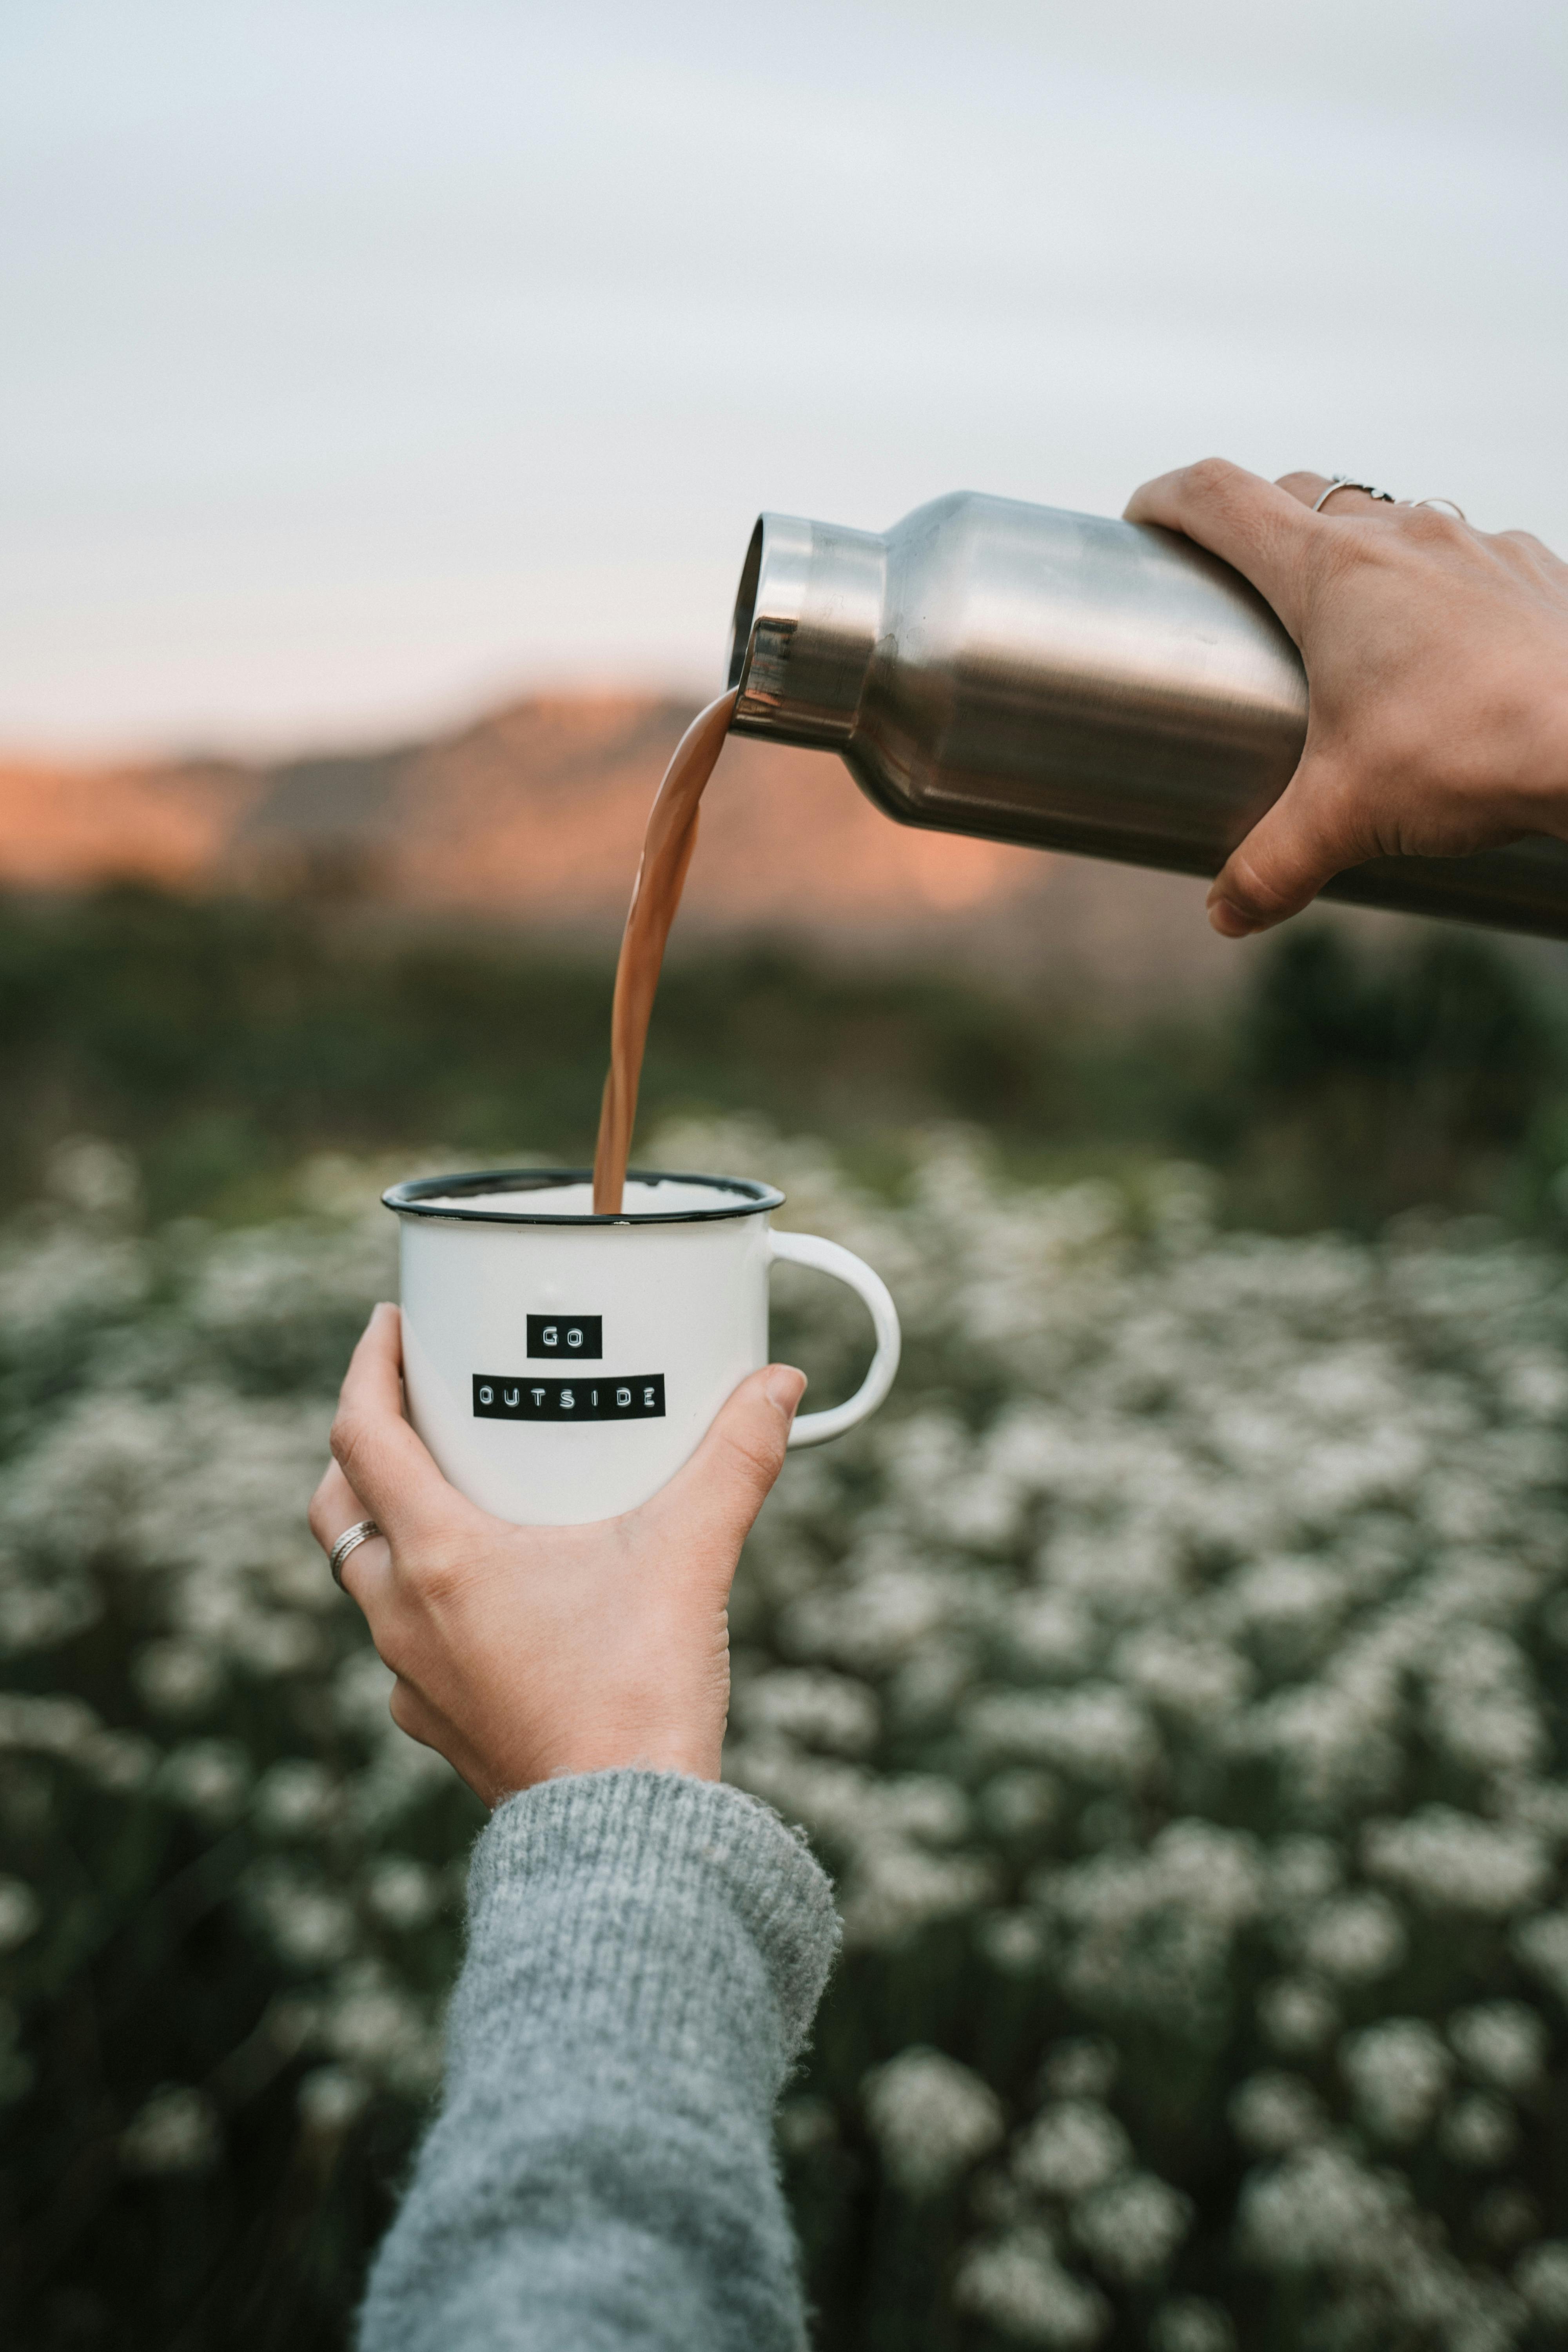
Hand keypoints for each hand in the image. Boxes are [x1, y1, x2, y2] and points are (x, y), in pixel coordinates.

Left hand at [308, 1303, 806, 1805]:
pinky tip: (489, 1600)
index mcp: (439, 1559)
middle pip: (338, 1510)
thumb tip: (777, 1384)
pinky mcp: (443, 1727)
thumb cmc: (638, 1697)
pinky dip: (430, 1605)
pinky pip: (408, 1648)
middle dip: (360, 1450)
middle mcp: (404, 1617)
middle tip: (408, 1408)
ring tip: (454, 1495)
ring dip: (393, 1530)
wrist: (625, 1840)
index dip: (364, 1369)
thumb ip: (734, 1460)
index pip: (360, 1437)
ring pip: (368, 1582)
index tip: (389, 1329)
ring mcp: (414, 1679)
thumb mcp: (690, 1556)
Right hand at [1124, 460, 1567, 935]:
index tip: (1143, 522)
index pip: (1221, 497)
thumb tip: (1227, 914)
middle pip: (1301, 495)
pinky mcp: (1535, 573)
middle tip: (1235, 584)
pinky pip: (1468, 557)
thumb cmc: (1469, 755)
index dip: (1167, 499)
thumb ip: (1272, 866)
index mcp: (1331, 571)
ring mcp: (1477, 546)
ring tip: (1347, 623)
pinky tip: (1445, 647)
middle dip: (1257, 528)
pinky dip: (1436, 586)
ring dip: (1356, 554)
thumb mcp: (1347, 819)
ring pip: (1392, 519)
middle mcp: (1402, 536)